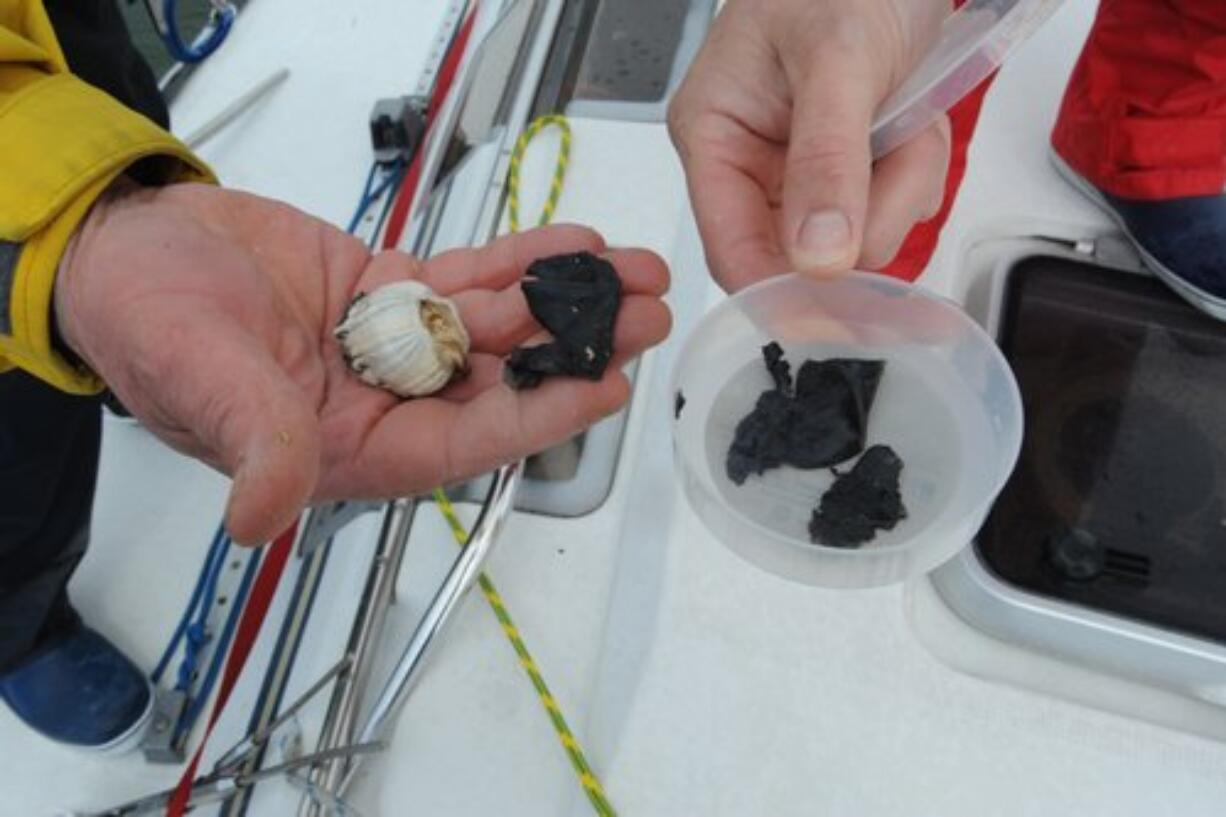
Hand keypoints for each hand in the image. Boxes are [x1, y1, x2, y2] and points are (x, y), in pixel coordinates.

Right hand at [55, 181, 670, 543]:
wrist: (133, 251)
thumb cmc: (151, 326)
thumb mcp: (205, 383)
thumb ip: (253, 441)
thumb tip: (262, 517)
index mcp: (354, 448)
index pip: (465, 443)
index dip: (537, 418)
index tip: (603, 385)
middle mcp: (388, 401)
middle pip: (501, 381)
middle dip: (576, 347)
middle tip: (645, 315)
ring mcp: (397, 343)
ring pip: (498, 326)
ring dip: (565, 298)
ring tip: (634, 272)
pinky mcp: (394, 291)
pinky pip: (468, 278)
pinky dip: (519, 260)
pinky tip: (572, 243)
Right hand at [669, 0, 951, 289]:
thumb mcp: (838, 62)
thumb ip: (826, 162)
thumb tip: (816, 257)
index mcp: (712, 135)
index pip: (731, 247)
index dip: (780, 292)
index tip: (836, 322)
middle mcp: (748, 162)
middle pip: (802, 250)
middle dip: (867, 214)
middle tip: (902, 155)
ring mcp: (799, 169)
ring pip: (856, 233)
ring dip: (901, 183)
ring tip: (909, 116)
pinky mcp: (845, 167)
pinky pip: (886, 206)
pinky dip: (914, 169)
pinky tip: (912, 118)